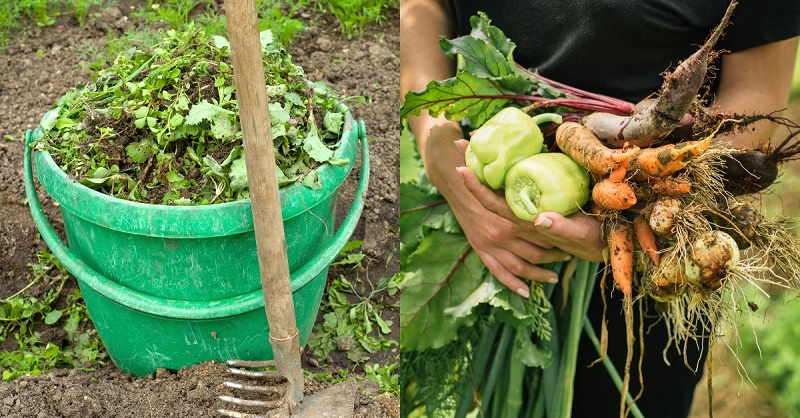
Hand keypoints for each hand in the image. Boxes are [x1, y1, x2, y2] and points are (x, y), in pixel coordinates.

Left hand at [454, 139, 605, 275]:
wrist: (601, 243)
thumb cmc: (590, 239)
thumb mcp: (578, 234)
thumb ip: (560, 228)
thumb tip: (539, 219)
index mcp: (524, 221)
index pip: (493, 203)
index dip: (476, 187)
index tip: (460, 168)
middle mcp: (520, 213)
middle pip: (490, 189)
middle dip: (474, 167)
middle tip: (460, 143)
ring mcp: (528, 205)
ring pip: (499, 185)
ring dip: (484, 165)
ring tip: (472, 144)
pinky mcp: (538, 199)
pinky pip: (515, 183)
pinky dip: (503, 168)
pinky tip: (498, 154)